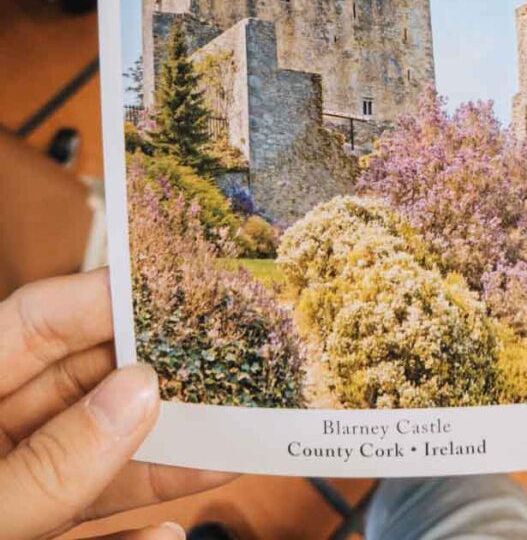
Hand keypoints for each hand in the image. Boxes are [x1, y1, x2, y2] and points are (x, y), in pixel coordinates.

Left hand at [0, 268, 232, 539]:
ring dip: (163, 456)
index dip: (103, 298)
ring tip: (230, 437)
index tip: (173, 286)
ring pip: (100, 456)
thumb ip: (53, 460)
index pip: (36, 322)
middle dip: (154, 373)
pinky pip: (94, 523)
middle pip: (84, 383)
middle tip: (225, 354)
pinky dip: (134, 533)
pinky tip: (167, 534)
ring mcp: (17, 484)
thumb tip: (141, 391)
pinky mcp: (34, 532)